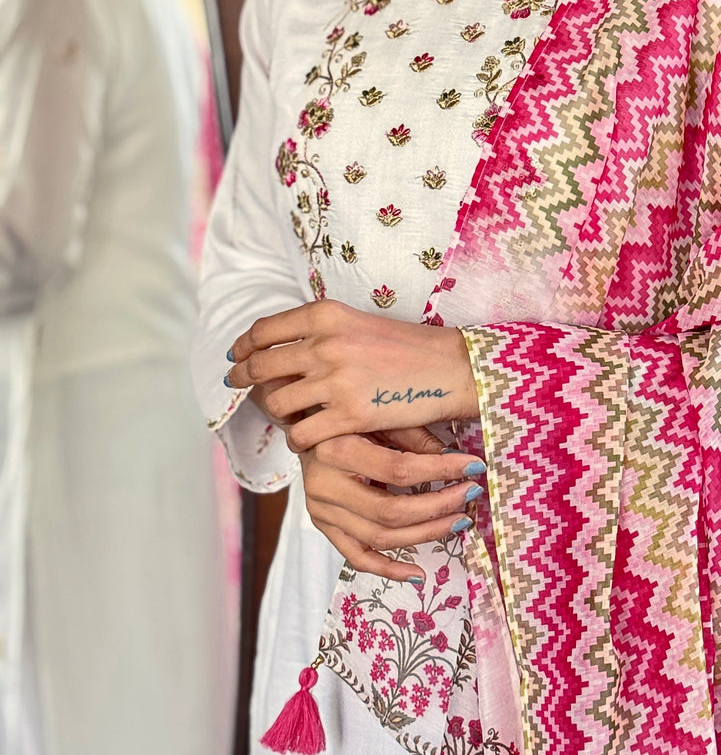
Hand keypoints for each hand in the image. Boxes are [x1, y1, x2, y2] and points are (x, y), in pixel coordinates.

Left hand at [225, 299, 478, 452]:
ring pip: (277, 403)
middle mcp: (324, 344)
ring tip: (287, 415)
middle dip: (243, 377)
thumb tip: (275, 349)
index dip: (245, 344)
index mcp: (326, 315)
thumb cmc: (408, 347)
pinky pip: (301, 433)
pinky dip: (300, 439)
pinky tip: (308, 438)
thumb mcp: (359, 324)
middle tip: (237, 384)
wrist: (450, 369)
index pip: (265, 330)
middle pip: (260, 365)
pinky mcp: (347, 415)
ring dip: (278, 413)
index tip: (237, 353)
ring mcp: (334, 380)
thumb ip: (320, 333)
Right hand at [299, 424, 485, 582]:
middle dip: (439, 506)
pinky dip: (389, 569)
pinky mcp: (323, 526)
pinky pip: (357, 558)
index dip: (441, 471)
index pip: (399, 470)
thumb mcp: (380, 414)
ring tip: (458, 521)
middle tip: (471, 494)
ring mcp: (321, 510)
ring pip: (380, 537)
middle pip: (391, 511)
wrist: (306, 426)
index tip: (473, 467)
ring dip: (425, 534)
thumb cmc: (350, 416)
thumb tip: (457, 460)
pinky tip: (418, 572)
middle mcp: (324, 484)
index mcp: (337, 448)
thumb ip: (415, 437)